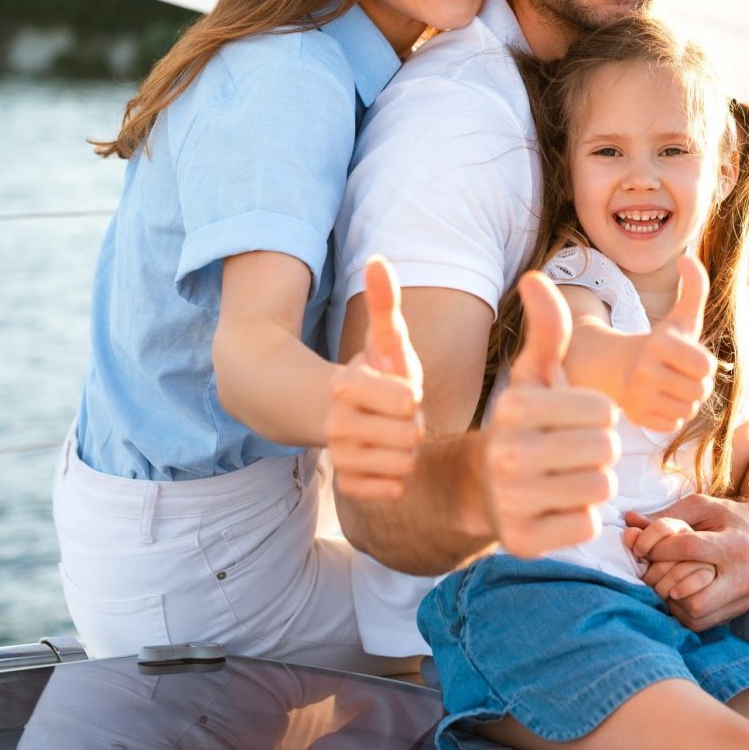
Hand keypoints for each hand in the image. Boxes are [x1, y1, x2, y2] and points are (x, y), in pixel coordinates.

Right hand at [327, 257, 422, 499]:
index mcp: (345, 386)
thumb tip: (379, 259)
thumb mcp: (385, 340)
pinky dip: (397, 477)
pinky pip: (393, 490)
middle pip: (411, 435)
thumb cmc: (378, 371)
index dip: (411, 396)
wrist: (346, 412)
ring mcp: (339, 457)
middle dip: (413, 425)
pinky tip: (386, 458)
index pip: (406, 402)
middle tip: (399, 415)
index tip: (398, 390)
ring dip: (407, 450)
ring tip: (393, 433)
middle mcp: (335, 425)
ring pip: (404, 464)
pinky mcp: (348, 485)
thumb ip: (385, 303)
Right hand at [483, 270, 619, 556]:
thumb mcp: (535, 375)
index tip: (572, 420)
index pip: (603, 411)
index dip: (599, 415)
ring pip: (601, 489)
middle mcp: (506, 454)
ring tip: (568, 476)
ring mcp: (511, 501)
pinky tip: (557, 507)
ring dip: (595, 483)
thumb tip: (536, 278)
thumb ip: (547, 329)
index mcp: (513, 407)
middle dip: (601, 451)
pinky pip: (588, 525)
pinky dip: (582, 517)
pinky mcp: (522, 541)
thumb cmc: (528, 423)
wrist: (487, 487)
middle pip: (606, 451)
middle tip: (574, 452)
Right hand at [613, 256, 715, 431]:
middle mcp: (646, 370)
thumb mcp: (679, 317)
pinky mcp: (637, 417)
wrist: (617, 367)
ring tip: (669, 387)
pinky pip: (673, 424)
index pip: (706, 367)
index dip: (703, 364)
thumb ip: (694, 288)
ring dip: (685, 401)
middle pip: (699, 391)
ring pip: (687, 410)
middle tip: (679, 374)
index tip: (689, 357)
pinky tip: (659, 401)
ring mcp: (639, 396)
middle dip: (696, 384)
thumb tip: (688, 258)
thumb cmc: (660, 343)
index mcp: (660, 344)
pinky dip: (671, 415)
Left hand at [635, 493, 748, 630]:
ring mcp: (741, 599)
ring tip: (662, 581)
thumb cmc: (732, 518)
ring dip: (670, 600)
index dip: (659, 548)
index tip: (642, 546)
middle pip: (691, 596)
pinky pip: (700, 623)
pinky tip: (676, 592)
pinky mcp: (737, 612)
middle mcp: (742, 577)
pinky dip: (681, 610)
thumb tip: (629, 523)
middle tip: (649, 569)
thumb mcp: (703, 507)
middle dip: (662, 581)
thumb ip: (667, 516)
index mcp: (736, 545)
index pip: (690, 549)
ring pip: (694, 615)